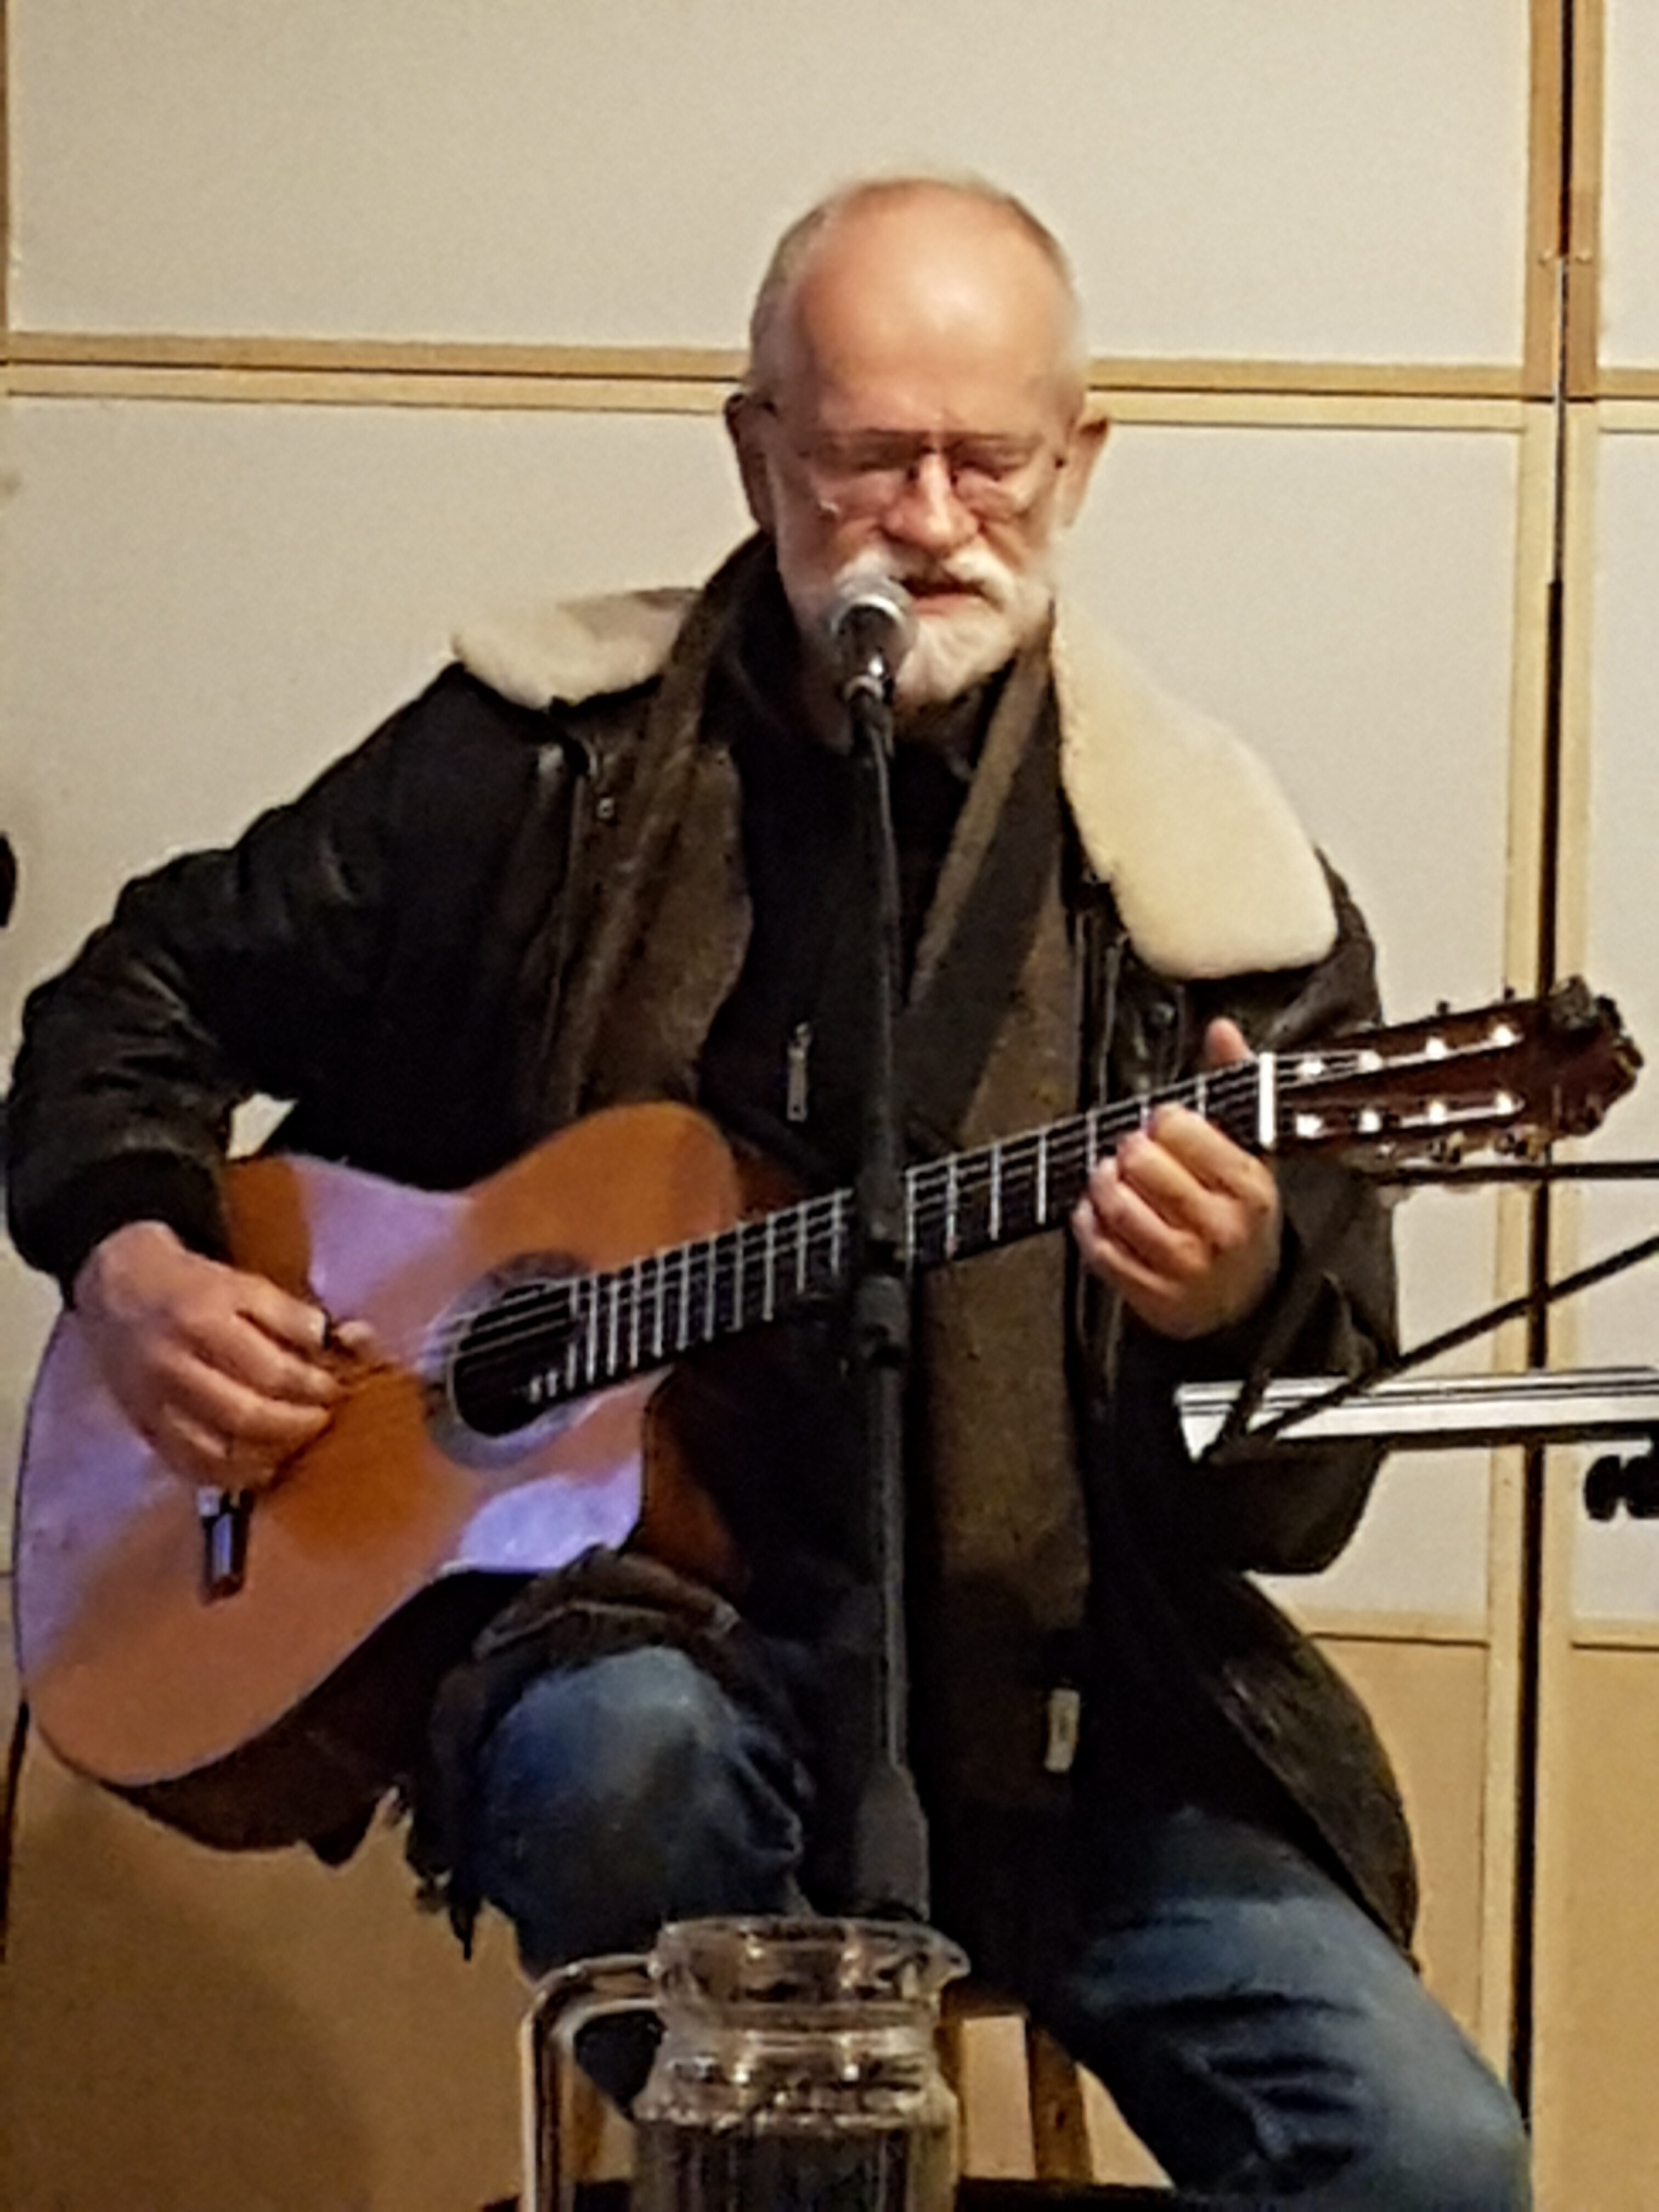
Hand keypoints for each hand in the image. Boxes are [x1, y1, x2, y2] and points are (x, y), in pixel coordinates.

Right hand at [72, 1220, 359, 1487]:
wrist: (118, 1292)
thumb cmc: (193, 1287)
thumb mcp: (243, 1284)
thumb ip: (290, 1313)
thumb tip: (334, 1342)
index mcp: (201, 1324)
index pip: (269, 1371)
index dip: (312, 1387)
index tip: (337, 1388)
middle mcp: (173, 1370)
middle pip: (244, 1417)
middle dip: (296, 1425)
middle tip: (323, 1419)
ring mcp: (154, 1407)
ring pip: (216, 1454)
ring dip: (268, 1457)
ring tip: (297, 1444)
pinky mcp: (144, 1430)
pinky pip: (189, 1468)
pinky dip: (231, 1476)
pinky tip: (261, 1467)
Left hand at [1071, 1018, 1281, 1339]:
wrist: (1243, 1300)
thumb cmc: (1239, 1215)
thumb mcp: (1250, 1151)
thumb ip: (1233, 1085)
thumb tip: (1222, 1029)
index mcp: (1249, 1187)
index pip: (1184, 1131)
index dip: (1163, 1121)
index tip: (1163, 1125)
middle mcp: (1220, 1227)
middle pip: (1144, 1165)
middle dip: (1128, 1150)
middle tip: (1132, 1151)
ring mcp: (1185, 1265)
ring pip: (1117, 1206)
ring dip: (1102, 1183)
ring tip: (1111, 1176)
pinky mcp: (1153, 1294)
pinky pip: (1100, 1247)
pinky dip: (1087, 1223)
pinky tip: (1097, 1211)